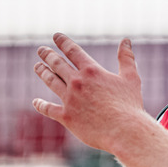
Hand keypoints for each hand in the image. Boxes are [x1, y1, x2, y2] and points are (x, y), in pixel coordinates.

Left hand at [32, 33, 144, 152]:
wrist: (123, 130)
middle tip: (41, 50)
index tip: (56, 36)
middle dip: (48, 55)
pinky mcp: (66, 117)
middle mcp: (77, 82)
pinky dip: (40, 104)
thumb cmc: (129, 105)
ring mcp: (69, 99)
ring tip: (37, 66)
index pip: (73, 51)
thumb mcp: (131, 78)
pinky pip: (48, 109)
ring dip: (42, 72)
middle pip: (57, 64)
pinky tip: (36, 101)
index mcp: (91, 71)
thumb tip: (126, 40)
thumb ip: (126, 58)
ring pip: (51, 81)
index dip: (63, 42)